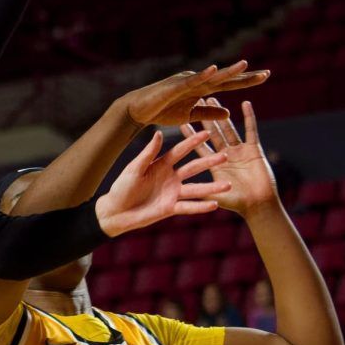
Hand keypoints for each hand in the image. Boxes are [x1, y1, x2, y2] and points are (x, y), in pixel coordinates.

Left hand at [94, 130, 229, 236]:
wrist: (115, 212)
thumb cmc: (121, 188)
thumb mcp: (134, 169)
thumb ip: (148, 153)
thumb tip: (158, 132)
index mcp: (161, 164)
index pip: (180, 151)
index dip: (192, 142)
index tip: (207, 132)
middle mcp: (171, 177)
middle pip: (193, 168)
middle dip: (209, 162)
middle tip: (226, 156)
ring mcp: (173, 193)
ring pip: (196, 189)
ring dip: (212, 187)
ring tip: (229, 184)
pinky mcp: (171, 208)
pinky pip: (188, 207)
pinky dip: (201, 206)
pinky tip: (215, 204)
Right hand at [119, 61, 270, 128]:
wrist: (138, 110)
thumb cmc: (161, 111)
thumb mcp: (190, 115)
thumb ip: (209, 113)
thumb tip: (229, 113)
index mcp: (202, 90)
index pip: (229, 84)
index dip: (246, 80)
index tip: (265, 76)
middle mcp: (198, 82)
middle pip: (226, 79)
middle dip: (245, 76)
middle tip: (267, 73)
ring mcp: (187, 82)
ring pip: (211, 77)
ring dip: (227, 71)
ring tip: (245, 65)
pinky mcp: (174, 86)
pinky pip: (191, 81)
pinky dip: (202, 75)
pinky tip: (213, 69)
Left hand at [179, 99, 278, 215]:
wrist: (258, 207)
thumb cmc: (235, 204)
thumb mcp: (210, 195)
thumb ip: (196, 191)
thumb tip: (172, 188)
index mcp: (211, 165)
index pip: (196, 146)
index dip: (189, 133)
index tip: (180, 119)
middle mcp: (223, 156)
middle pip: (211, 133)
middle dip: (204, 118)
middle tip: (197, 101)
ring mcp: (239, 152)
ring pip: (228, 129)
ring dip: (221, 115)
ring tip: (214, 100)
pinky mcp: (254, 151)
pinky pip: (251, 131)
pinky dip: (248, 118)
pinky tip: (245, 104)